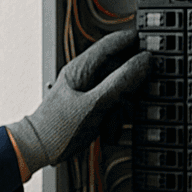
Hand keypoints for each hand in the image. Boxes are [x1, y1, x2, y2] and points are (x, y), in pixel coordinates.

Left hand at [8, 29, 148, 173]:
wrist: (39, 150)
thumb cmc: (56, 129)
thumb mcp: (94, 105)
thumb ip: (120, 82)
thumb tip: (142, 61)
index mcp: (80, 67)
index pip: (111, 43)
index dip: (132, 41)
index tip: (152, 44)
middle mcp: (83, 76)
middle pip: (118, 69)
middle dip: (129, 87)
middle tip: (136, 98)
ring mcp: (87, 91)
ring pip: (117, 89)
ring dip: (120, 108)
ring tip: (112, 124)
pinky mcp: (89, 106)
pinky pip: (110, 105)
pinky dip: (113, 118)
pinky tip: (108, 130)